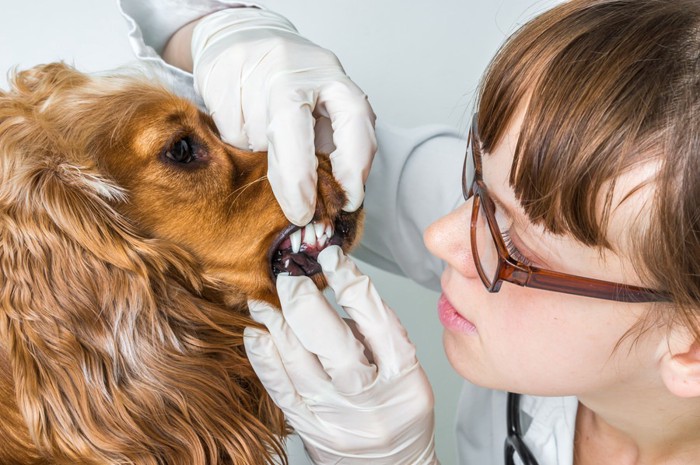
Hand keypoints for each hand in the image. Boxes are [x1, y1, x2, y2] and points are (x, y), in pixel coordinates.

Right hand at [191, 8, 376, 225]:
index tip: (348, 200)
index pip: (353, 119)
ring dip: (262, 155)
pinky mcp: (219, 73)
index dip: (354, 165)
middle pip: (291, 128)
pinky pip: (229, 131)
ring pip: (255, 136)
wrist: (245, 37)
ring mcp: (252, 67)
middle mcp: (293, 68)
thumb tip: (339, 198)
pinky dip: (239, 141)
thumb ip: (333, 143)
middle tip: (300, 213)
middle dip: (296, 179)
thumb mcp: (325, 105)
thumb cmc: (294, 84)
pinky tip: (246, 121)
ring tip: (266, 136)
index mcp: (331, 75)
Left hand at [244, 246, 437, 464]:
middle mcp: (370, 399)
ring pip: (299, 362)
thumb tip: (337, 285)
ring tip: (264, 298)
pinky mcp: (308, 429)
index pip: (376, 318)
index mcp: (405, 378)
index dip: (350, 280)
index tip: (331, 256)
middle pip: (333, 341)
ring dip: (277, 323)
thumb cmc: (400, 414)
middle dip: (304, 300)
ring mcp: (336, 417)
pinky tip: (257, 332)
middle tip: (289, 275)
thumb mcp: (409, 372)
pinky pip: (279, 389)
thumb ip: (378, 333)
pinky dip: (264, 357)